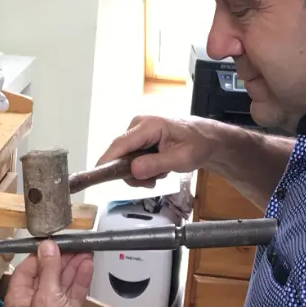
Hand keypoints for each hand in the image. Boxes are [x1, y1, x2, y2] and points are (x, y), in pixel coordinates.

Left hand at [3, 241, 103, 306]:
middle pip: (44, 277)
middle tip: (72, 246)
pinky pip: (72, 295)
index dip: (38, 256)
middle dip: (59, 261)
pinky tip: (87, 267)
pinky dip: (80, 281)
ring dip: (72, 268)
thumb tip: (47, 248)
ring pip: (60, 285)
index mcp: (17, 304)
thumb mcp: (48, 297)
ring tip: (84, 252)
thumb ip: (48, 270)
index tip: (52, 243)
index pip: (24, 272)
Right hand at [97, 116, 221, 188]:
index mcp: (149, 125)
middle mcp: (138, 124)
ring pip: (126, 158)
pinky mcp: (139, 137)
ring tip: (161, 172)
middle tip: (152, 182)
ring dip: (140, 171)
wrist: (207, 139)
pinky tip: (158, 167)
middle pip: (120, 154)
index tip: (97, 175)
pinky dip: (143, 167)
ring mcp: (138, 130)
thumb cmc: (198, 144)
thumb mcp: (181, 159)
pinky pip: (131, 156)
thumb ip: (156, 164)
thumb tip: (133, 171)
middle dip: (133, 173)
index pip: (120, 144)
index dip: (107, 161)